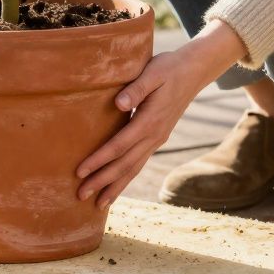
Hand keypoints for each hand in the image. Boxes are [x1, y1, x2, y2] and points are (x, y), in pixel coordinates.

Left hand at [76, 20, 248, 207]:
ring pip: (134, 169)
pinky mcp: (157, 139)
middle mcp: (154, 136)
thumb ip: (136, 88)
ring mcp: (157, 140)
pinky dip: (126, 178)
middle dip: (102, 182)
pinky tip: (116, 187)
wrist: (194, 72)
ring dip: (115, 187)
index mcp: (149, 121)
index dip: (98, 160)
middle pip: (125, 165)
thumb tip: (118, 104)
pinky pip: (139, 163)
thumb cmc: (168, 68)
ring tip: (98, 204)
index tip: (80, 172)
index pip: (119, 146)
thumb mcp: (153, 72)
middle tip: (80, 196)